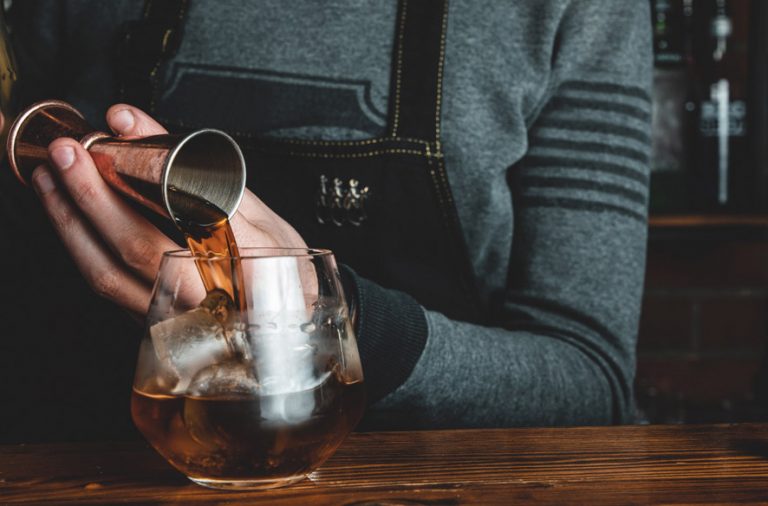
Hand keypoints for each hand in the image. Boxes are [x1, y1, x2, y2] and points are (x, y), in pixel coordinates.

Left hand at [31, 105, 307, 315]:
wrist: (291, 332)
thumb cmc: (288, 280)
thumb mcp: (273, 228)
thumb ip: (218, 184)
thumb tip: (159, 140)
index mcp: (229, 281)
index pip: (164, 233)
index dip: (124, 192)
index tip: (108, 145)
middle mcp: (192, 307)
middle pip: (125, 253)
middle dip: (88, 197)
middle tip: (66, 151)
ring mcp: (167, 320)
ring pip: (103, 275)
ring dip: (69, 223)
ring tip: (52, 178)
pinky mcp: (150, 322)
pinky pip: (106, 285)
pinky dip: (81, 246)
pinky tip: (70, 216)